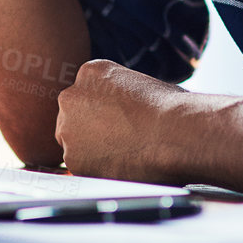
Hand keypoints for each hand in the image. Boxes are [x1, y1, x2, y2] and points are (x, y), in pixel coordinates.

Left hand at [53, 59, 194, 182]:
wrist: (174, 132)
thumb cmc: (171, 109)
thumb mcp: (139, 84)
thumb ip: (118, 95)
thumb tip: (119, 112)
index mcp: (90, 72)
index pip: (85, 95)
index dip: (102, 112)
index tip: (118, 122)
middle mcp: (71, 96)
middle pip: (72, 117)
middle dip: (90, 130)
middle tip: (118, 141)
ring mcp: (68, 127)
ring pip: (74, 143)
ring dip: (92, 150)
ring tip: (125, 153)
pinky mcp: (73, 157)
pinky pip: (81, 166)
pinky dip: (97, 169)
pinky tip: (121, 165)